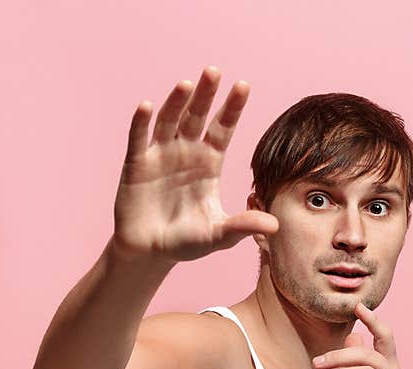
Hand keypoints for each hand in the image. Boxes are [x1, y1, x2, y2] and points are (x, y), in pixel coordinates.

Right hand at [112, 66, 278, 263]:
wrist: (151, 253)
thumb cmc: (187, 242)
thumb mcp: (219, 235)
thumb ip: (243, 227)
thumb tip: (275, 226)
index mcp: (209, 163)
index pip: (223, 129)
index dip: (232, 108)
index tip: (243, 85)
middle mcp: (186, 152)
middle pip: (197, 117)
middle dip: (205, 95)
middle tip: (214, 71)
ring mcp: (161, 155)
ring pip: (169, 121)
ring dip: (176, 102)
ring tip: (187, 85)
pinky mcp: (137, 165)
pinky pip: (139, 139)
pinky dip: (142, 122)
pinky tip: (147, 105)